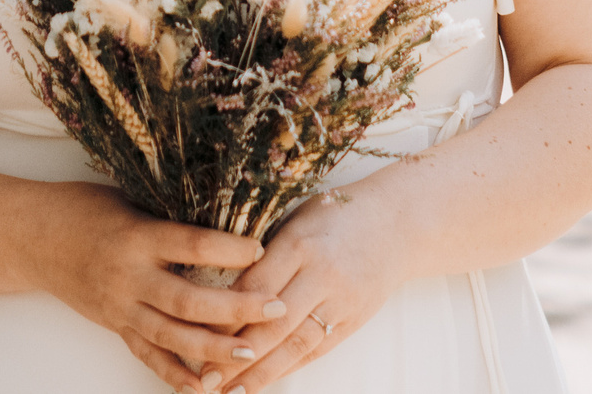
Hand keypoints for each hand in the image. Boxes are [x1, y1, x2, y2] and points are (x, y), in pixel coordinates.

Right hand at [28, 184, 292, 393]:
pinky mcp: (115, 326)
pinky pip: (149, 356)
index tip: (262, 249)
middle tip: (276, 307)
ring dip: (214, 347)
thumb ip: (168, 216)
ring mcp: (121, 307)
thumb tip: (223, 212)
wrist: (33, 238)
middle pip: (188, 300)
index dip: (228, 249)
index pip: (191, 244)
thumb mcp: (128, 200)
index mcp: (136, 237)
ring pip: (173, 335)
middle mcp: (129, 276)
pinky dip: (177, 375)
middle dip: (236, 307)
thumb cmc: (83, 209)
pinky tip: (205, 387)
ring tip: (251, 349)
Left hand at [215, 187, 406, 392]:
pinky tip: (263, 382)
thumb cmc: (336, 214)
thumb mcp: (296, 217)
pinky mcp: (354, 320)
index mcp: (300, 242)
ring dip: (261, 373)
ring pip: (295, 344)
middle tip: (205, 379)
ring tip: (231, 393)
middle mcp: (322, 275)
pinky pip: (316, 349)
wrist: (399, 225)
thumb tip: (216, 279)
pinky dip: (288, 368)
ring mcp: (341, 301)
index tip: (192, 333)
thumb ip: (263, 249)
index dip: (223, 314)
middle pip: (273, 323)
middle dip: (236, 355)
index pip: (254, 285)